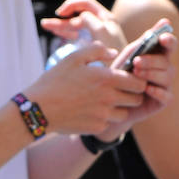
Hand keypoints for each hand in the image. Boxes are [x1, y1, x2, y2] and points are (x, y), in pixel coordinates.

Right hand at [23, 42, 148, 134]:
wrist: (39, 109)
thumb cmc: (55, 81)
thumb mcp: (73, 58)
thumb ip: (96, 51)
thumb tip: (113, 53)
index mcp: (106, 79)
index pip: (139, 82)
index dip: (138, 80)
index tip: (129, 79)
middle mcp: (109, 98)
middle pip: (137, 99)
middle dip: (132, 95)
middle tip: (120, 91)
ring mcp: (104, 115)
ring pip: (124, 114)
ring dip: (119, 108)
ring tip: (104, 101)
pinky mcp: (96, 127)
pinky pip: (108, 123)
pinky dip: (103, 118)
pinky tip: (90, 111)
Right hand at [42, 0, 126, 49]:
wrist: (122, 74)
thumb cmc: (114, 53)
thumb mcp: (101, 33)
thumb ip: (90, 20)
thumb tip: (82, 16)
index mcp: (105, 18)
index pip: (86, 3)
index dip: (71, 5)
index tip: (60, 13)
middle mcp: (102, 24)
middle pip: (78, 16)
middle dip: (62, 19)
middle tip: (45, 24)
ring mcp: (98, 35)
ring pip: (77, 26)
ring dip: (62, 25)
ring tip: (45, 26)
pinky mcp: (95, 46)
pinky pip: (80, 36)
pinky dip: (69, 33)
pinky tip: (60, 35)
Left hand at [91, 21, 177, 140]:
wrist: (110, 102)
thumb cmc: (120, 74)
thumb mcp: (129, 56)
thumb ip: (144, 41)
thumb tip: (165, 21)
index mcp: (158, 55)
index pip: (170, 45)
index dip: (169, 40)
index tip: (162, 38)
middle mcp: (165, 69)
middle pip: (166, 61)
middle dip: (151, 60)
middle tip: (136, 62)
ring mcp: (165, 85)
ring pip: (167, 77)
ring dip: (152, 74)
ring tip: (136, 74)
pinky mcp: (162, 101)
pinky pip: (167, 96)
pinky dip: (158, 92)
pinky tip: (147, 89)